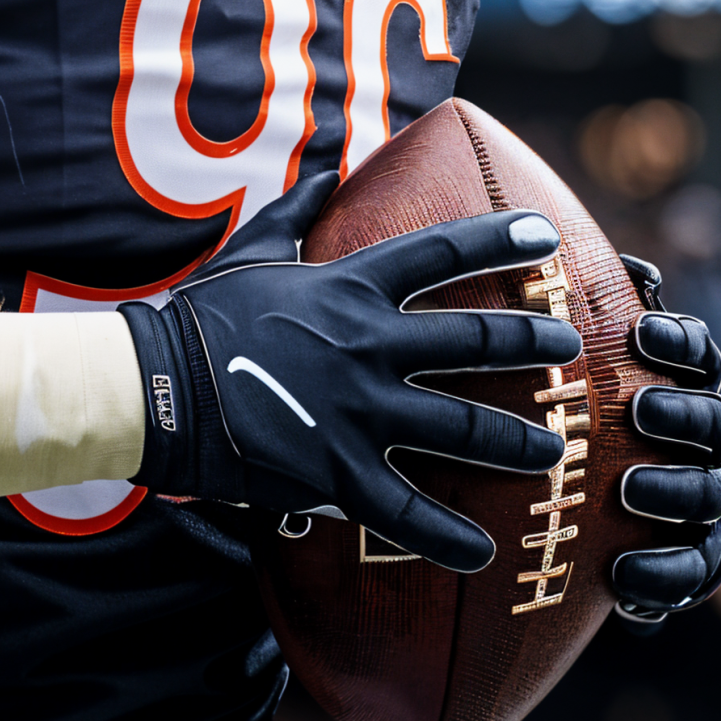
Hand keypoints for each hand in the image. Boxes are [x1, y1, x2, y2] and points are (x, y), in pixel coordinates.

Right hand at [120, 171, 582, 570]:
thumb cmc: (198, 317)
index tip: (547, 236)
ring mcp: (355, 411)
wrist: (151, 386)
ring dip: (514, 441)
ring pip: (457, 428)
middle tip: (570, 351)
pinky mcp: (333, 470)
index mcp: (349, 288)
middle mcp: (366, 345)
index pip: (441, 253)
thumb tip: (328, 165)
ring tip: (554, 452)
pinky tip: (486, 555)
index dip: (499, 240)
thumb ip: (298, 209)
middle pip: (470, 343)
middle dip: (529, 346)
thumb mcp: (250, 249)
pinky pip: (403, 512)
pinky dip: (447, 538)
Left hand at [610, 255, 720, 624]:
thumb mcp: (581, 383)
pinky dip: (659, 571)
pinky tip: (620, 573)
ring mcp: (710, 504)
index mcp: (688, 393)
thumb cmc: (587, 436)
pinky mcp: (697, 562)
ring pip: (708, 494)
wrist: (600, 533)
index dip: (677, 342)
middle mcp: (710, 446)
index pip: (699, 357)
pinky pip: (689, 570)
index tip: (640, 330)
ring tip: (627, 488)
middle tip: (639, 409)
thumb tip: (596, 263)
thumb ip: (591, 327)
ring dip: (672, 488)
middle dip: (680, 413)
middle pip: (713, 421)